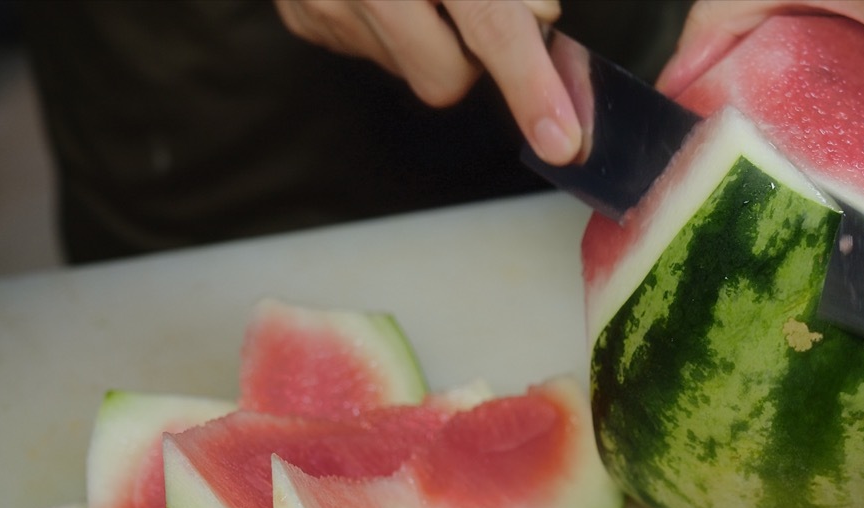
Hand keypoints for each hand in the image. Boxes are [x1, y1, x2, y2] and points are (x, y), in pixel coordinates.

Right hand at [274, 0, 581, 165]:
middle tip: (469, 4)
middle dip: (472, 55)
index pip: (491, 27)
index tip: (560, 138)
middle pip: (445, 78)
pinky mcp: (303, 19)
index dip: (531, 85)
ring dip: (430, 39)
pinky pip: (370, 51)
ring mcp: (324, 5)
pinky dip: (391, 29)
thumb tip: (538, 19)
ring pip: (409, 69)